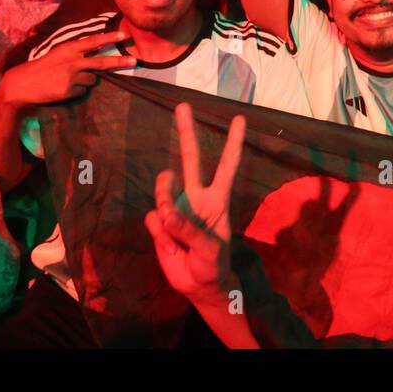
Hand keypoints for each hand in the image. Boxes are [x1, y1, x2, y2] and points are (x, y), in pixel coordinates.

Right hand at [0, 31, 135, 107]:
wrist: (23, 83)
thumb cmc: (42, 68)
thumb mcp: (58, 55)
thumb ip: (76, 55)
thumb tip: (95, 57)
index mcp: (69, 49)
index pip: (93, 41)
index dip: (109, 38)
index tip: (124, 36)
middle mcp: (73, 60)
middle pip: (102, 61)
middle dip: (120, 61)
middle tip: (135, 62)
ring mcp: (72, 76)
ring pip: (92, 79)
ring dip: (85, 81)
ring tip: (66, 80)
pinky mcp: (69, 89)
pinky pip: (82, 91)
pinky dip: (76, 91)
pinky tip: (62, 89)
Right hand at [144, 102, 245, 305]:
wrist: (198, 285)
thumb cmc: (212, 264)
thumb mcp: (209, 249)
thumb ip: (188, 229)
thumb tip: (165, 212)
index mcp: (216, 199)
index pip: (226, 165)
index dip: (233, 143)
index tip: (240, 118)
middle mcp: (195, 197)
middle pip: (190, 158)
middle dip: (186, 131)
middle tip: (183, 105)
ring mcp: (176, 207)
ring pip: (163, 190)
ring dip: (165, 203)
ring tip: (175, 232)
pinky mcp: (159, 222)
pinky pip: (152, 219)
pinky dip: (159, 233)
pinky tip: (169, 245)